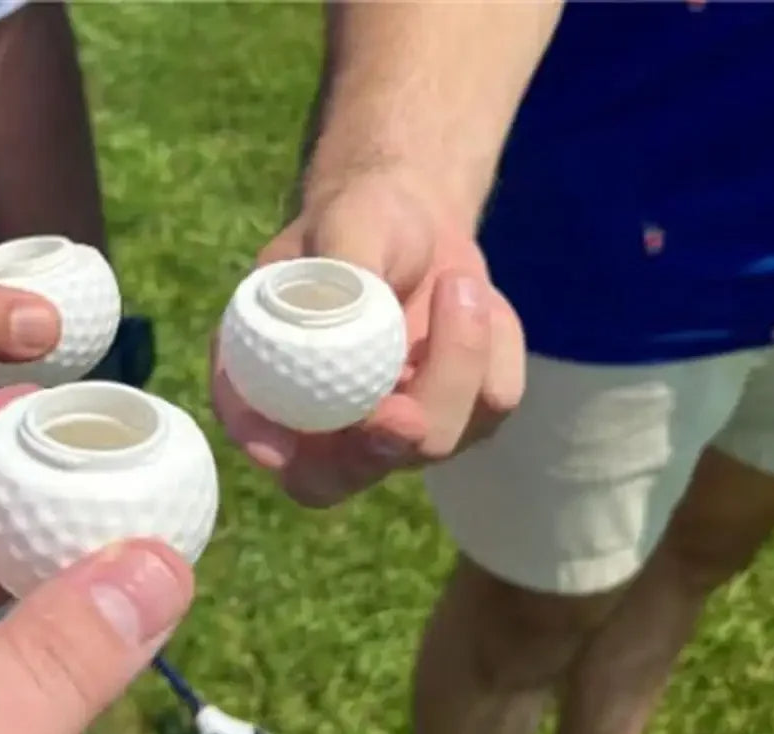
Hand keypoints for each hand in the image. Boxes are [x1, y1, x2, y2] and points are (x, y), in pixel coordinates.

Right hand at [212, 167, 524, 505]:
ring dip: (457, 358)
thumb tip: (330, 322)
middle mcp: (339, 432)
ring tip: (456, 282)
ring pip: (438, 439)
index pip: (279, 455)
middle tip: (404, 412)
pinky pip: (494, 401)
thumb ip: (337, 275)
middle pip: (357, 471)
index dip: (293, 460)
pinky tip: (472, 302)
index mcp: (283, 395)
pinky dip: (495, 345)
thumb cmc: (357, 222)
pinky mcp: (467, 416)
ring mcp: (404, 434)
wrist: (414, 222)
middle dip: (384, 445)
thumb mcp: (344, 225)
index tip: (300, 440)